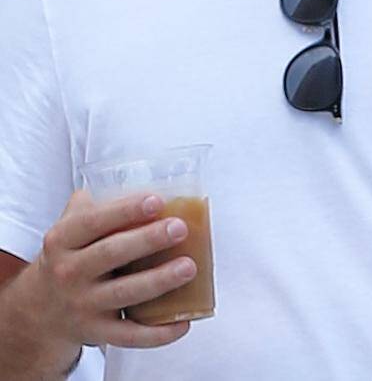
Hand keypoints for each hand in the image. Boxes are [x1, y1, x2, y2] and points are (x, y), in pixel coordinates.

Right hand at [30, 190, 195, 348]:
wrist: (39, 310)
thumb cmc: (70, 257)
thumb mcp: (69, 229)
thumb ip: (97, 204)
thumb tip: (147, 179)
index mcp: (63, 241)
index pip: (93, 222)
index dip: (125, 211)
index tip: (157, 201)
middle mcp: (69, 273)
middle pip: (111, 254)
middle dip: (147, 240)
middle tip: (180, 228)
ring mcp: (82, 305)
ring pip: (124, 294)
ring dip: (159, 281)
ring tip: (189, 267)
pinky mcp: (96, 333)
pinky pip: (129, 336)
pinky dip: (157, 333)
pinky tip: (183, 322)